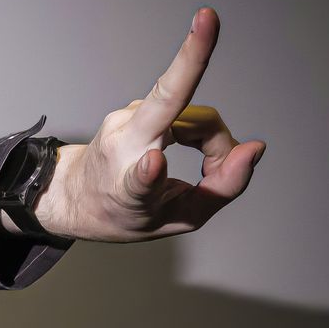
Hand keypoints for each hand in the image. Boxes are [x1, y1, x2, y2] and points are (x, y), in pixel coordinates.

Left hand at [33, 7, 264, 241]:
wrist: (73, 194)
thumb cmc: (122, 211)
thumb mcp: (177, 220)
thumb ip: (223, 187)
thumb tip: (255, 148)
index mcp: (127, 189)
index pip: (141, 177)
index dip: (150, 172)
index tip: (156, 159)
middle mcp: (121, 145)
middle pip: (189, 121)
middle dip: (215, 138)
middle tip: (215, 172)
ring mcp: (125, 117)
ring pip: (195, 116)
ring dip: (210, 143)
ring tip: (204, 171)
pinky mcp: (133, 107)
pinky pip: (185, 111)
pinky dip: (198, 134)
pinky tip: (186, 153)